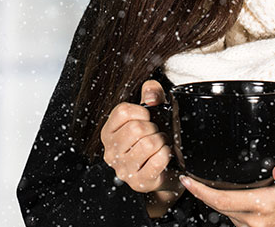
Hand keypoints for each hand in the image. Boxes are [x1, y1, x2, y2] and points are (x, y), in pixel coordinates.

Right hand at [100, 80, 179, 196]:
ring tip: (160, 144)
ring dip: (162, 141)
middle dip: (154, 128)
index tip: (147, 118)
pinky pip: (158, 160)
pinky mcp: (139, 182)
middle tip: (156, 133)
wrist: (165, 169)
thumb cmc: (154, 137)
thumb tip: (151, 97)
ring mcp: (123, 169)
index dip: (142, 111)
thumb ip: (152, 92)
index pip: (123, 111)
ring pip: (148, 144)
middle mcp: (110, 153)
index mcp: (108, 133)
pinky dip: (167, 153)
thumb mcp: (152, 111)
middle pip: (136, 128)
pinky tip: (164, 155)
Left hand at [180, 163, 274, 226]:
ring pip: (225, 213)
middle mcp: (255, 220)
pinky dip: (225, 206)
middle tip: (188, 180)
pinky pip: (233, 217)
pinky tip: (222, 196)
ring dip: (213, 200)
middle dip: (201, 194)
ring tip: (204, 185)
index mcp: (262, 205)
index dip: (200, 191)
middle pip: (218, 207)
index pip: (221, 200)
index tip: (187, 180)